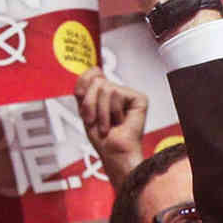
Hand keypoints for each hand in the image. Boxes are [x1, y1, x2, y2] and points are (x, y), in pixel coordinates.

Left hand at [73, 67, 148, 188]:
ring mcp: (128, 94)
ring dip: (101, 111)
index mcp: (103, 92)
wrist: (113, 152)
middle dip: (91, 104)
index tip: (87, 111)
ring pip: (106, 88)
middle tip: (96, 121)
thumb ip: (84, 88)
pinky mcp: (138, 98)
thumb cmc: (102, 137)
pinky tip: (119, 121)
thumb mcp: (85, 109)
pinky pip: (116, 93)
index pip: (91, 74)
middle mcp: (116, 91)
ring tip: (107, 124)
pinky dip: (112, 111)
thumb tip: (93, 70)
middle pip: (97, 81)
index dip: (84, 91)